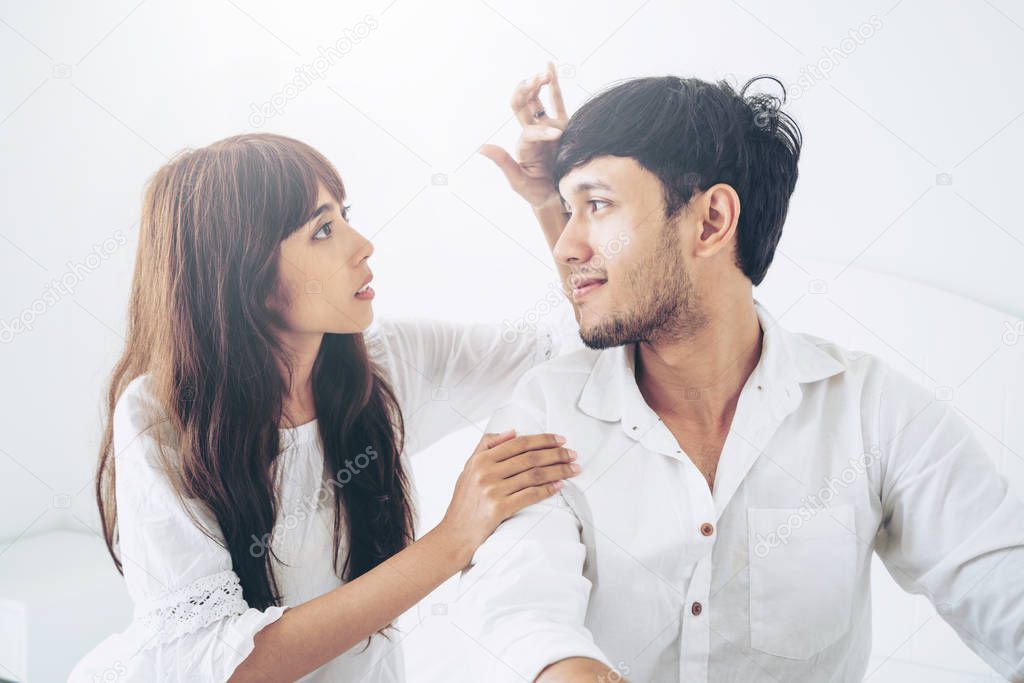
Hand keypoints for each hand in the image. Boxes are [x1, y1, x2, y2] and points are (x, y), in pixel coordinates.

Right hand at [438, 429, 579, 561]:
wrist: (454, 535)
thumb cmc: (464, 502)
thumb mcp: (468, 469)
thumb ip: (486, 446)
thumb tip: (512, 431)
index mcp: (480, 459)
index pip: (518, 444)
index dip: (543, 440)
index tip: (560, 440)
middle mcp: (486, 472)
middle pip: (529, 458)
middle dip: (556, 454)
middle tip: (573, 454)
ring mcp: (492, 491)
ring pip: (534, 475)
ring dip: (558, 471)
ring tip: (573, 469)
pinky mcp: (499, 509)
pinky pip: (530, 495)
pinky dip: (548, 490)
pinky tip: (560, 486)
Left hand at [480, 61, 568, 208]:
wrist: (556, 197)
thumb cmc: (537, 192)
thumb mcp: (519, 182)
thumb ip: (503, 163)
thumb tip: (481, 148)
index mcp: (524, 145)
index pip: (530, 130)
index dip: (541, 131)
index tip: (556, 137)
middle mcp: (534, 132)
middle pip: (524, 105)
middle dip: (527, 90)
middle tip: (534, 80)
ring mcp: (547, 127)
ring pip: (538, 100)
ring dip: (538, 84)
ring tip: (543, 72)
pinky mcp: (563, 126)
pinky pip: (556, 102)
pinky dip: (553, 84)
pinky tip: (549, 66)